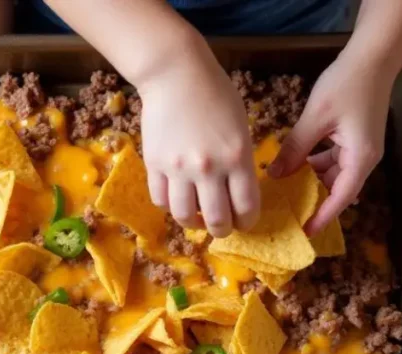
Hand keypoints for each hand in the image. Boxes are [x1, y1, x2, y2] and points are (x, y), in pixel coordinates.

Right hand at [137, 38, 259, 236]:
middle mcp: (209, 168)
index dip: (247, 222)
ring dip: (192, 223)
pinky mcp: (154, 165)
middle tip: (221, 227)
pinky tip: (175, 198)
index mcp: (238, 157)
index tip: (244, 222)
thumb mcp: (240, 127)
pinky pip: (160, 199)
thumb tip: (235, 190)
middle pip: (217, 219)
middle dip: (221, 230)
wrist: (176, 74)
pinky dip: (168, 205)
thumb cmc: (215, 94)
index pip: (246, 207)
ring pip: (184, 215)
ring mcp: (179, 169)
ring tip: (195, 217)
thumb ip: (240, 160)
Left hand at [268, 53, 394, 234]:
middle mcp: (364, 158)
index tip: (304, 233)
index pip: (340, 198)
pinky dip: (315, 165)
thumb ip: (295, 149)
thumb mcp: (315, 119)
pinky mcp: (355, 138)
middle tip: (285, 212)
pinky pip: (334, 160)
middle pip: (338, 189)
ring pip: (333, 174)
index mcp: (361, 158)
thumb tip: (275, 175)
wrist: (372, 57)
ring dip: (311, 181)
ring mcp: (361, 148)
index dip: (322, 217)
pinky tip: (294, 164)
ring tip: (284, 191)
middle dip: (313, 201)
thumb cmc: (347, 85)